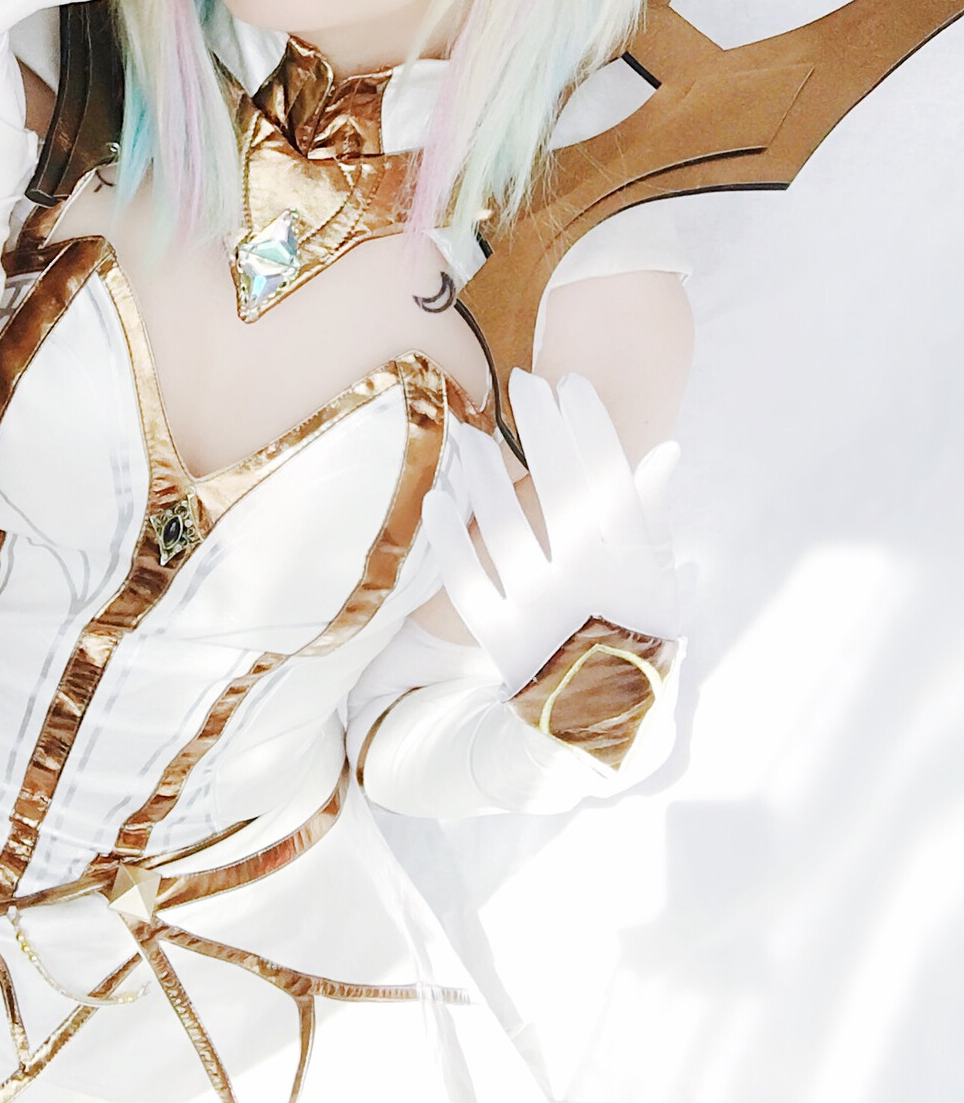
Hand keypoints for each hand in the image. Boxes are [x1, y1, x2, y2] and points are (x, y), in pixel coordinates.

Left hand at [421, 370, 679, 692]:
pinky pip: (464, 580)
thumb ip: (654, 518)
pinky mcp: (498, 636)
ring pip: (503, 527)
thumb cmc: (636, 640)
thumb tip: (666, 450)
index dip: (589, 426)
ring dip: (484, 476)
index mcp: (629, 566)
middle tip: (526, 379)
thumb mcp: (660, 582)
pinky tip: (436, 497)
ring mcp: (538, 609)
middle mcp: (583, 582)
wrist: (603, 723)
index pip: (608, 477)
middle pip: (557, 489)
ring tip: (471, 434)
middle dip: (542, 429)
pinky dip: (448, 538)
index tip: (572, 383)